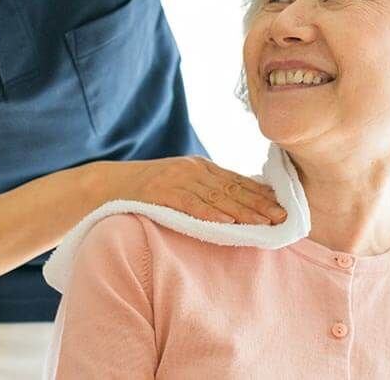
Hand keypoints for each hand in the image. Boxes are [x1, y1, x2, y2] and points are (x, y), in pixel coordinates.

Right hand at [100, 156, 287, 225]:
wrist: (106, 185)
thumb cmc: (147, 190)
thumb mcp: (179, 184)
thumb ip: (205, 191)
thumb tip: (239, 209)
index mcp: (199, 167)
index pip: (237, 180)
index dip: (261, 194)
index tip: (283, 207)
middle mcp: (191, 169)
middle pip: (231, 188)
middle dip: (259, 203)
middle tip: (282, 218)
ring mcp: (175, 179)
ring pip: (215, 197)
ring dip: (242, 210)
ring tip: (263, 223)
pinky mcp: (159, 192)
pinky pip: (189, 204)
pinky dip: (209, 213)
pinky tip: (226, 222)